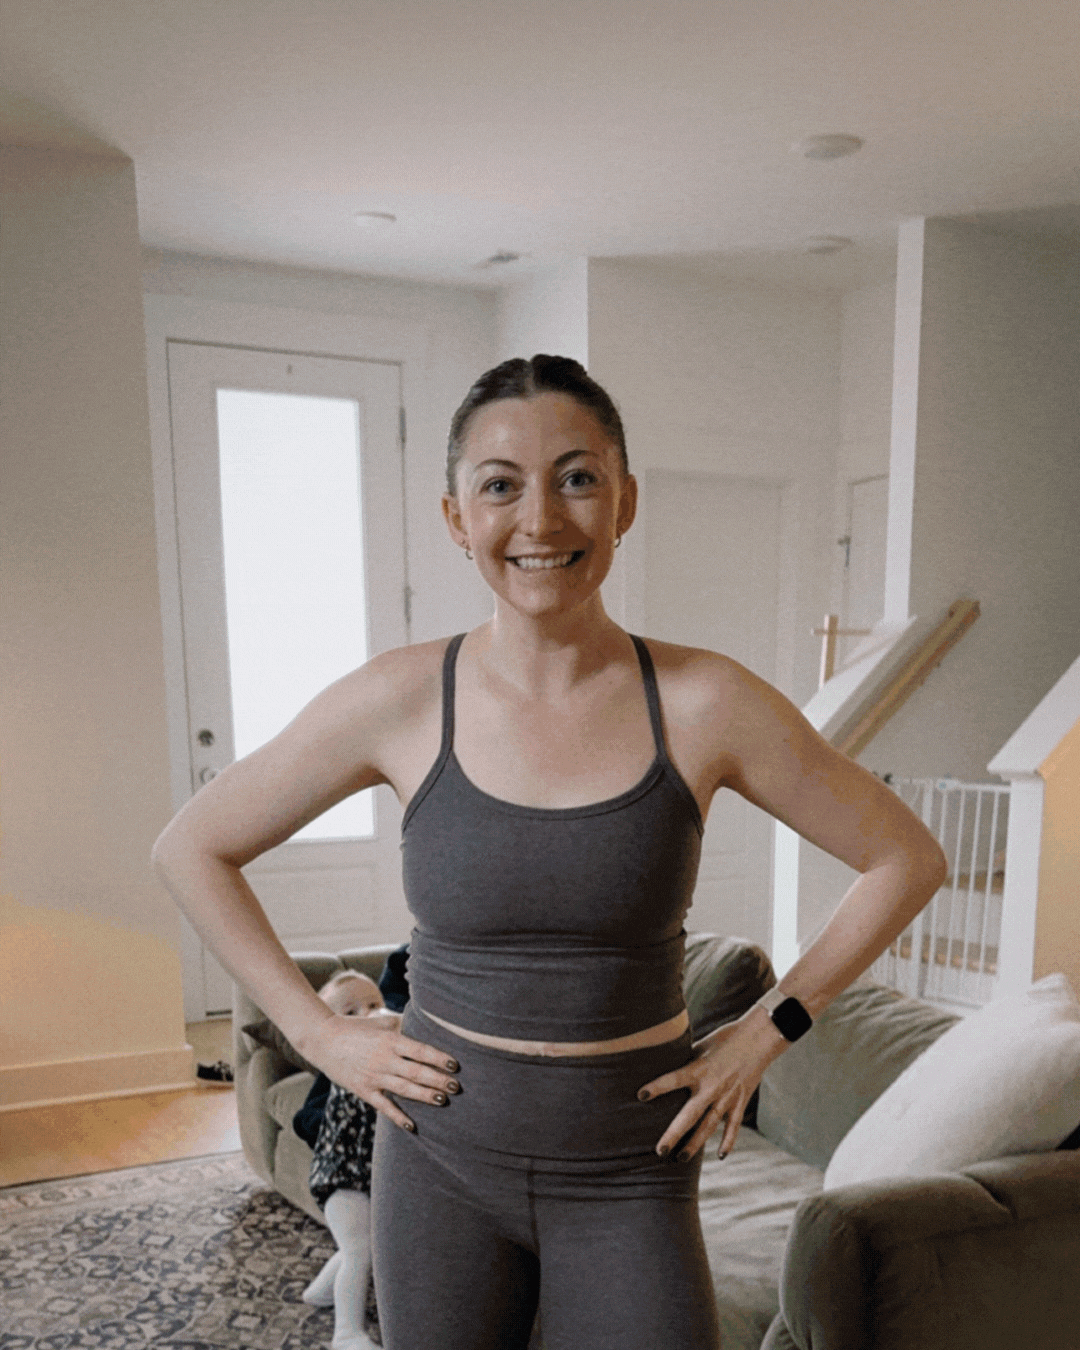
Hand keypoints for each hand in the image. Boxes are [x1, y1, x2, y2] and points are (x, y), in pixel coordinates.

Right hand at [302, 1011, 460, 1131]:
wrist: (323, 1039)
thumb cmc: (355, 1028)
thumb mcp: (381, 1023)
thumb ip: (402, 1026)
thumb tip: (426, 1021)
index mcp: (391, 1040)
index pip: (421, 1051)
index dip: (439, 1058)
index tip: (455, 1065)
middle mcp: (384, 1059)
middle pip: (417, 1072)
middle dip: (438, 1080)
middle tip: (456, 1087)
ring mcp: (374, 1076)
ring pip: (405, 1089)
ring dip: (425, 1096)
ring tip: (442, 1100)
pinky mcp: (364, 1090)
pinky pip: (384, 1106)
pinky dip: (399, 1117)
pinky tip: (412, 1126)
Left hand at [637, 1015, 780, 1160]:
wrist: (758, 1039)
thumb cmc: (725, 1039)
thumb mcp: (701, 1046)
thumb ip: (686, 1060)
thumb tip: (666, 1066)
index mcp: (699, 1069)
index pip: (674, 1079)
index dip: (657, 1087)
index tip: (640, 1095)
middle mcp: (712, 1087)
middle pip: (690, 1115)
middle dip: (674, 1134)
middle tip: (660, 1150)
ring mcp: (727, 1097)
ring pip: (709, 1126)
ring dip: (695, 1144)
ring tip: (681, 1159)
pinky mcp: (741, 1102)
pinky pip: (733, 1126)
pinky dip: (728, 1141)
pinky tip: (720, 1156)